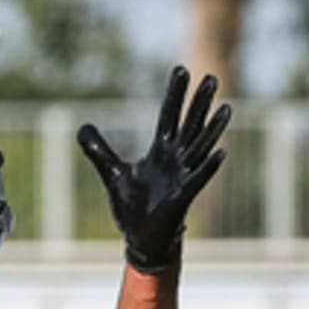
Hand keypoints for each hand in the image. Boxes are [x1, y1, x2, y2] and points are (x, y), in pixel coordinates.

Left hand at [78, 65, 230, 271]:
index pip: (169, 116)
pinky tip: (221, 152)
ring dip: (212, 130)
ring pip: (200, 148)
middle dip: (199, 103)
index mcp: (160, 152)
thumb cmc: (133, 206)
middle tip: (211, 78)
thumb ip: (99, 149)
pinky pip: (198, 179)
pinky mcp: (183, 196)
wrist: (141, 238)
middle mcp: (176, 160)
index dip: (174, 94)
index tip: (181, 70)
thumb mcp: (112, 172)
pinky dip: (208, 166)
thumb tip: (82, 128)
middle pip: (189, 125)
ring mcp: (182, 177)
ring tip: (225, 108)